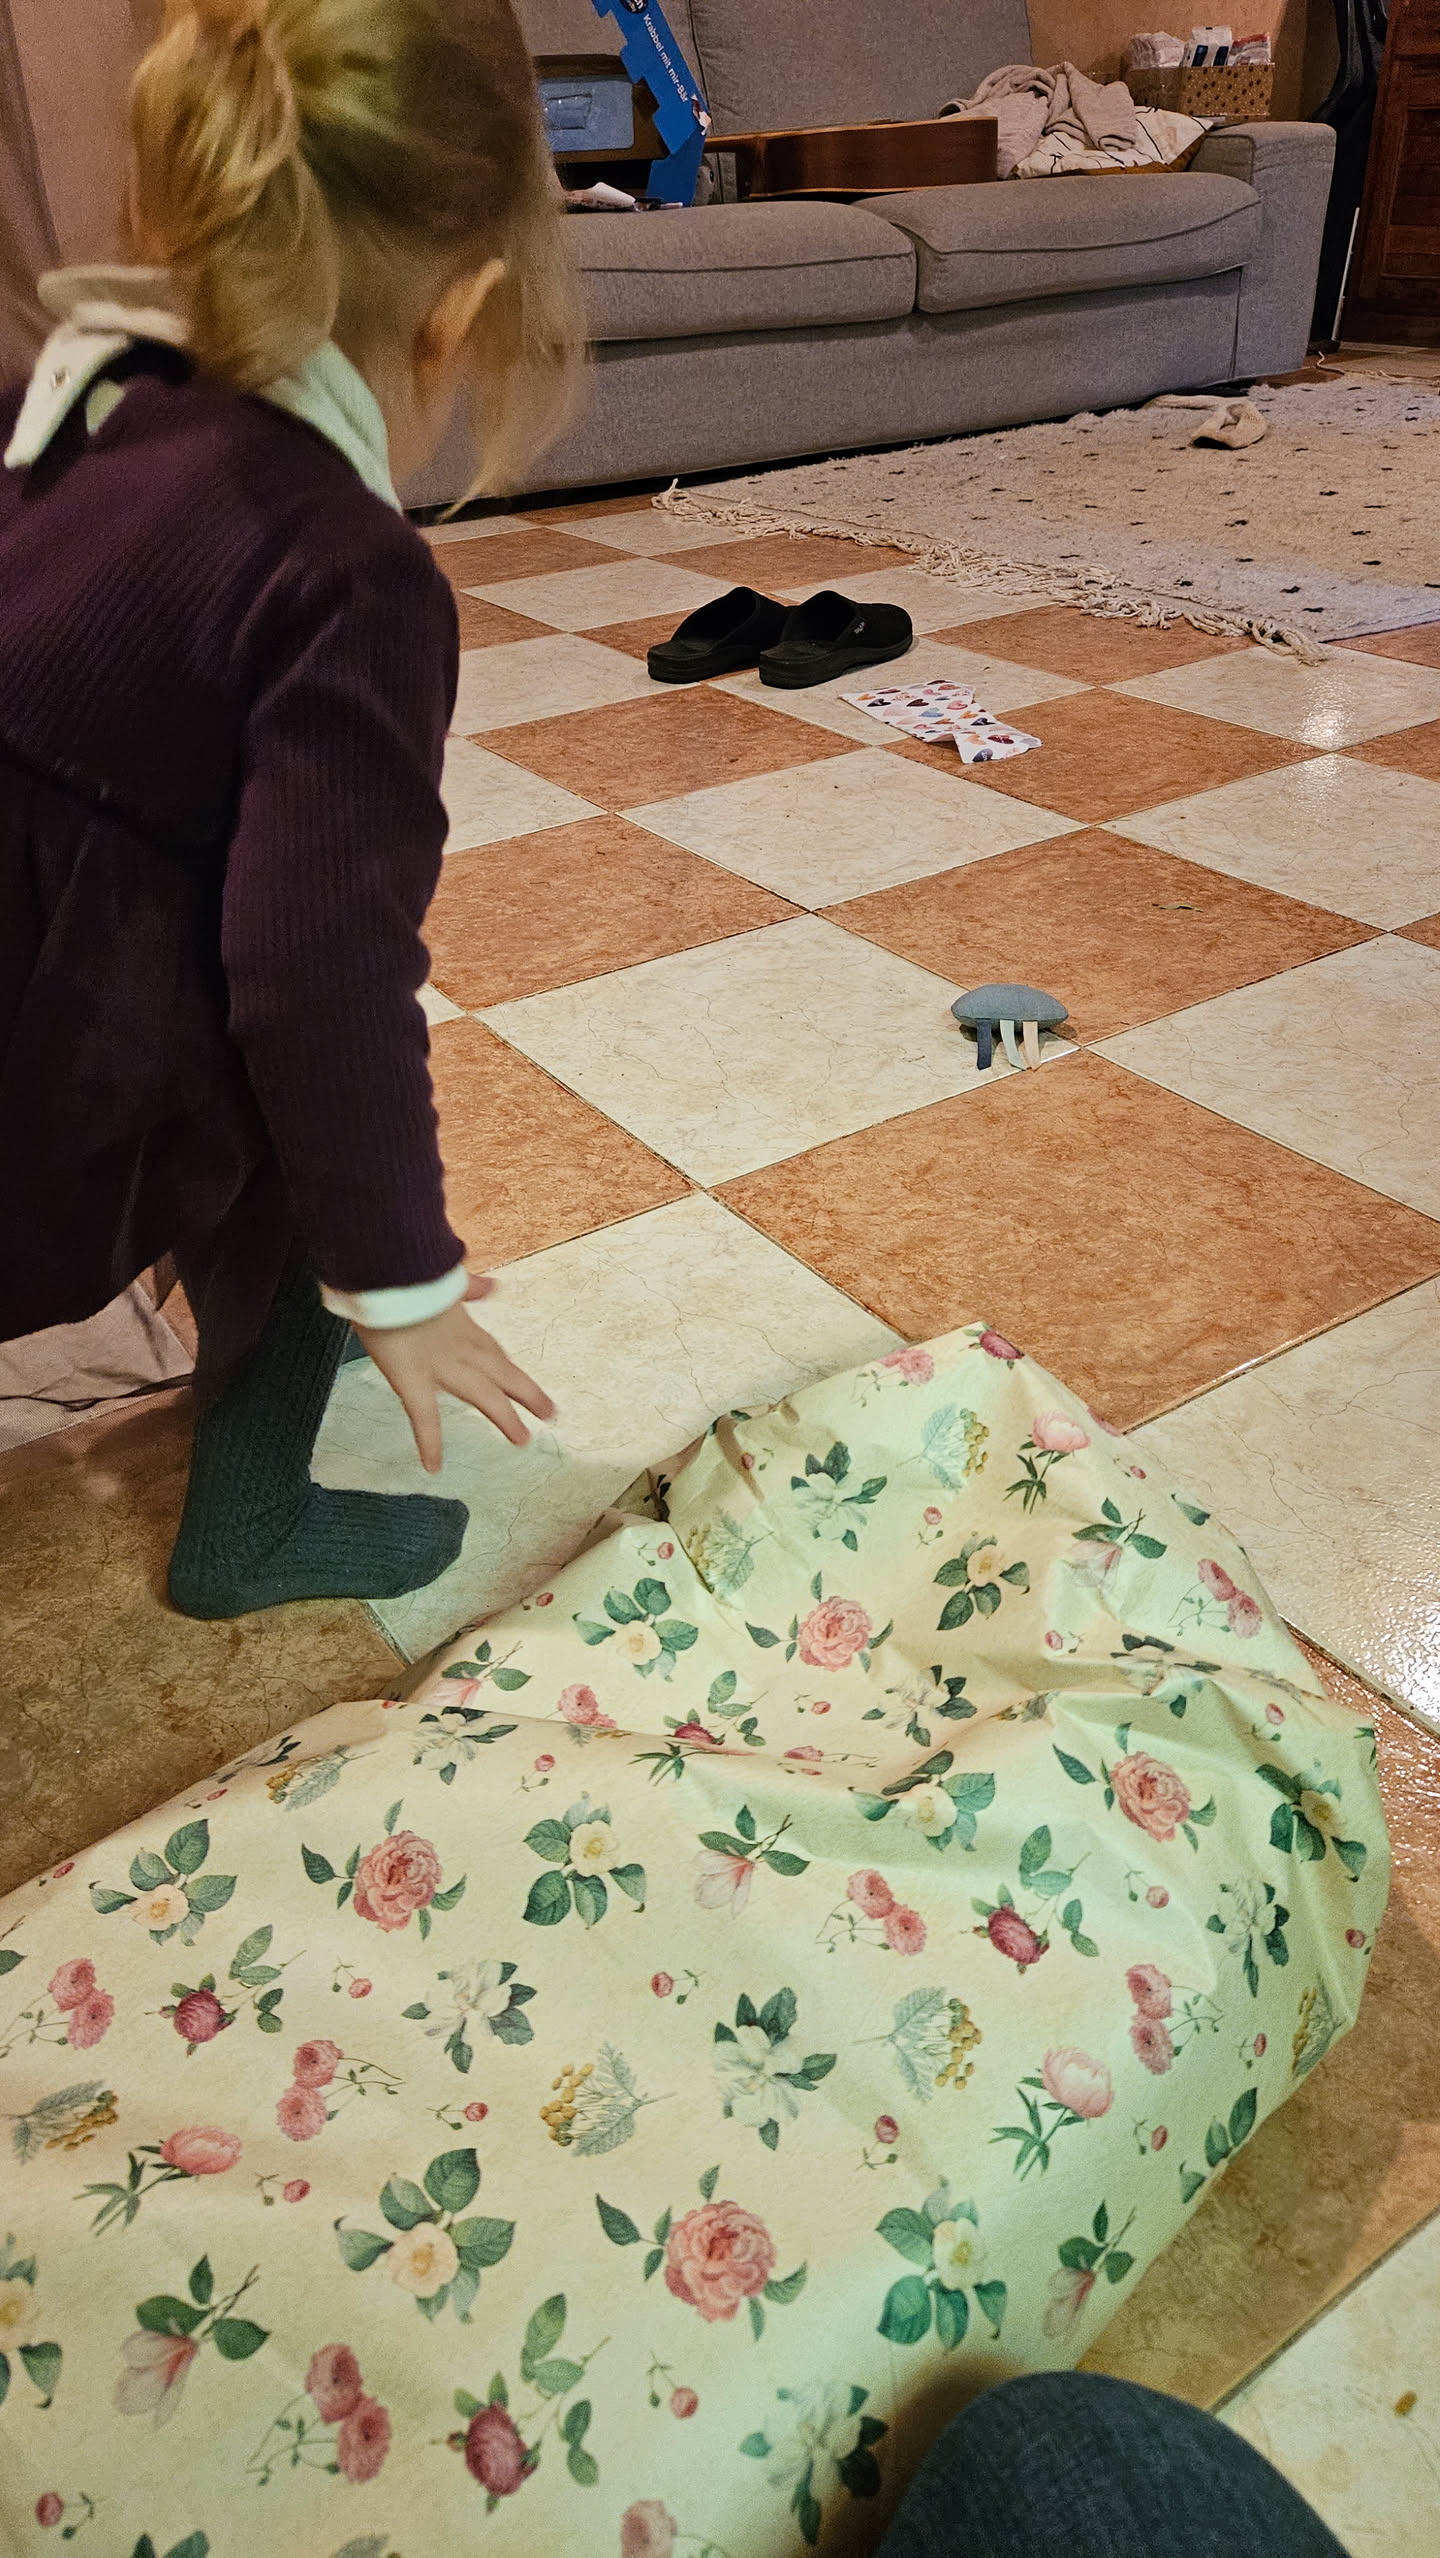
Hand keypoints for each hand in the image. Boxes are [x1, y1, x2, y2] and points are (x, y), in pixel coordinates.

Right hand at [355, 1277, 554, 1473]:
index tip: (524, 1383)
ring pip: (482, 1395)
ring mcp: (439, 1365)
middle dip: (526, 1393)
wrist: (383, 1271)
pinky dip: (429, 1443)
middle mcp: (459, 1346)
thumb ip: (468, 1287)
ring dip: (504, 1416)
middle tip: (551, 1414)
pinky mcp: (412, 1380)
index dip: (509, 1367)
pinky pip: (424, 1417)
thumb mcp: (441, 1277)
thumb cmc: (403, 1271)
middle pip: (502, 1373)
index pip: (492, 1350)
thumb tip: (492, 1286)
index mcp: (461, 1324)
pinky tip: (433, 1467)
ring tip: (522, 1439)